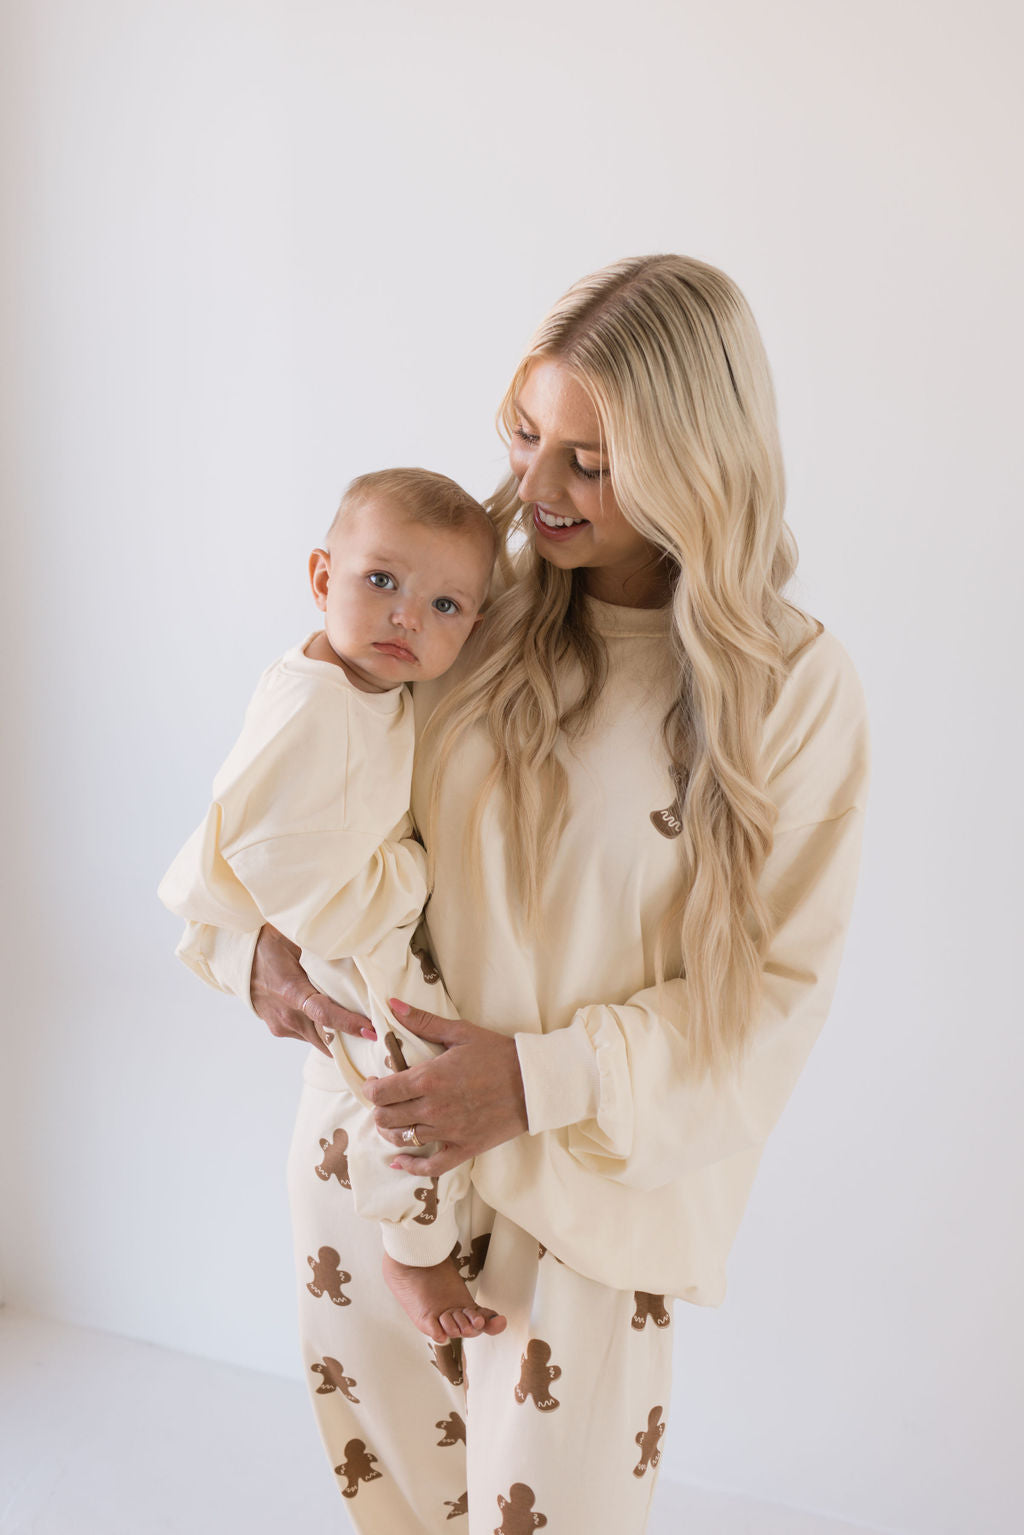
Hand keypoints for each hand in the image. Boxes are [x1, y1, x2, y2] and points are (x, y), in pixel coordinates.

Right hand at [250, 925, 374, 1055]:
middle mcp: (286, 1015)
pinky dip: (322, 1032)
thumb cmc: (268, 944)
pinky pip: (306, 1035)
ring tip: (362, 1030)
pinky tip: (335, 1022)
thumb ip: (321, 953)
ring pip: (317, 1040)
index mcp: (291, 991)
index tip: (372, 1030)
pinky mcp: (278, 1029)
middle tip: (378, 1037)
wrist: (237, 956)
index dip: (349, 1024)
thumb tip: (352, 947)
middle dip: (351, 1041)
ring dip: (337, 1037)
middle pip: (326, 1037)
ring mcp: (280, 1025)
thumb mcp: (295, 942)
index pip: (324, 1014)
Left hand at [363, 1000, 527, 1174]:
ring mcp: (448, 1131)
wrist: (534, 1082)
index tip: (373, 1084)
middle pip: (387, 1117)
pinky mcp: (464, 1148)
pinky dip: (411, 1167)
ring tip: (391, 1122)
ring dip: (391, 1132)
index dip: (370, 1089)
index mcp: (429, 1078)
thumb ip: (423, 1021)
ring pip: (403, 1139)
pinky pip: (431, 1167)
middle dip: (379, 1109)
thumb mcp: (460, 1032)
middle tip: (383, 1101)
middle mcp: (433, 1108)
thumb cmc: (498, 1053)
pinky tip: (400, 1162)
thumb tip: (392, 1005)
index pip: (382, 1092)